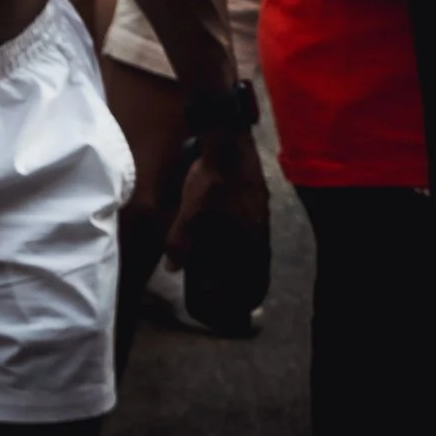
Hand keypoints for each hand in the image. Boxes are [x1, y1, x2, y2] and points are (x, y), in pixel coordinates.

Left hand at [168, 125, 271, 324]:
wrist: (226, 143)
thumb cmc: (209, 182)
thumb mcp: (191, 213)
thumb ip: (181, 242)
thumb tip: (172, 268)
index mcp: (249, 236)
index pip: (254, 268)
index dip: (249, 282)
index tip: (244, 291)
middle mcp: (262, 225)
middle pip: (257, 253)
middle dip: (247, 265)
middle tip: (237, 274)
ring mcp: (263, 207)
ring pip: (256, 234)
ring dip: (246, 245)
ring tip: (235, 250)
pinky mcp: (260, 190)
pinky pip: (254, 217)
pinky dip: (246, 226)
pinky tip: (236, 222)